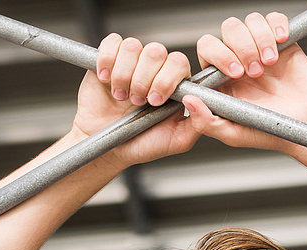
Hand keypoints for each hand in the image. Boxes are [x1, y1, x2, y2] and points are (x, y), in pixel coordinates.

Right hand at [72, 35, 199, 167]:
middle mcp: (155, 69)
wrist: (108, 149)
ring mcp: (133, 61)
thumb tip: (200, 100)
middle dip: (144, 79)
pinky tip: (107, 80)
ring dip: (124, 75)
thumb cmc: (142, 143)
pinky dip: (107, 61)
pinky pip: (112, 42)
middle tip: (136, 102)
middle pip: (156, 51)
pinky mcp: (109, 57)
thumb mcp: (177, 140)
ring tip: (121, 96)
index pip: (179, 62)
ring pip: (133, 47)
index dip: (166, 79)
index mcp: (175, 84)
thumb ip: (198, 123)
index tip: (155, 101)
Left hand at [184, 13, 306, 151]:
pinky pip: (273, 18)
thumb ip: (206, 122)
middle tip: (255, 71)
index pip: (207, 48)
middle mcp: (238, 60)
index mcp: (222, 78)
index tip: (237, 73)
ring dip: (260, 39)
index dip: (219, 55)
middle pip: (228, 29)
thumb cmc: (271, 132)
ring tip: (271, 63)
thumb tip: (188, 101)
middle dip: (241, 47)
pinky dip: (277, 26)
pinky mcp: (281, 41)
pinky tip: (281, 43)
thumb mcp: (234, 134)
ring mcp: (259, 48)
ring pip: (249, 21)